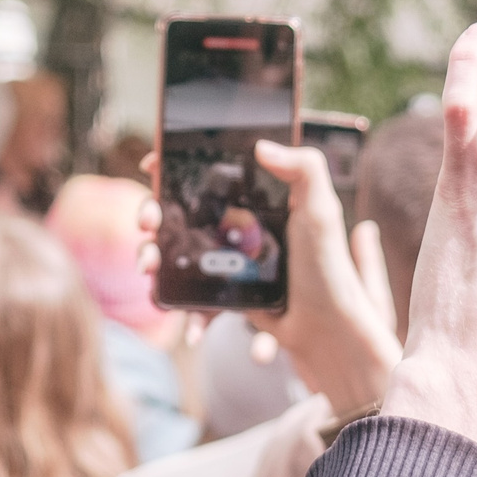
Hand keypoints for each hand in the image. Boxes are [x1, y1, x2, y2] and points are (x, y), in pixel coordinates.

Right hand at [134, 148, 400, 411]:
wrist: (329, 330)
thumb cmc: (328, 269)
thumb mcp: (322, 212)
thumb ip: (305, 168)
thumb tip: (261, 146)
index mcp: (260, 201)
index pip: (212, 173)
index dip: (178, 166)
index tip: (152, 164)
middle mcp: (243, 226)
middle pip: (184, 211)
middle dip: (154, 213)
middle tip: (146, 222)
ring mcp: (233, 260)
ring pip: (180, 254)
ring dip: (154, 258)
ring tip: (148, 268)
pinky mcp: (230, 294)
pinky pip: (198, 298)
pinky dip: (189, 314)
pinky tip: (192, 330)